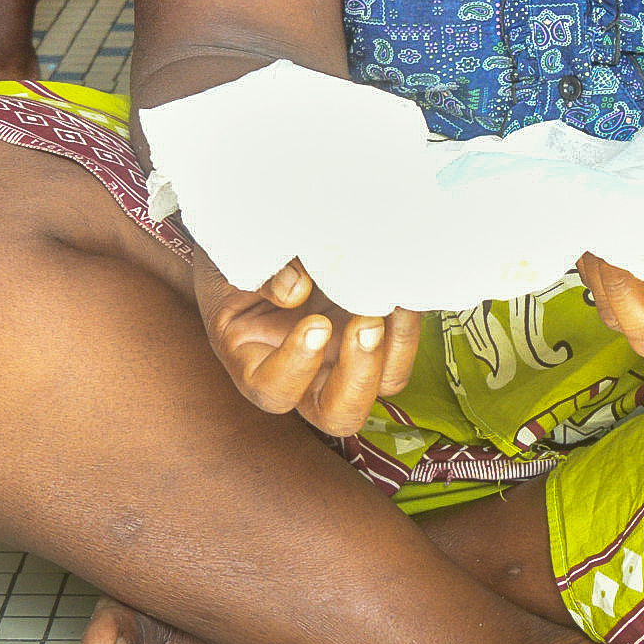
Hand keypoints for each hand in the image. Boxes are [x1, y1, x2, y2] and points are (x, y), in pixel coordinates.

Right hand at [198, 257, 421, 437]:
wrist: (263, 229)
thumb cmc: (237, 253)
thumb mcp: (235, 257)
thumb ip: (260, 273)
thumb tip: (296, 289)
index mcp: (254, 359)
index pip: (273, 390)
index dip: (296, 367)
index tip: (316, 324)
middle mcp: (305, 370)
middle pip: (338, 414)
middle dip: (358, 377)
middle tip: (366, 324)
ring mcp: (343, 355)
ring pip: (383, 384)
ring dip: (393, 349)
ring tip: (390, 302)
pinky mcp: (374, 334)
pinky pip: (401, 348)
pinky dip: (407, 326)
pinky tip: (401, 292)